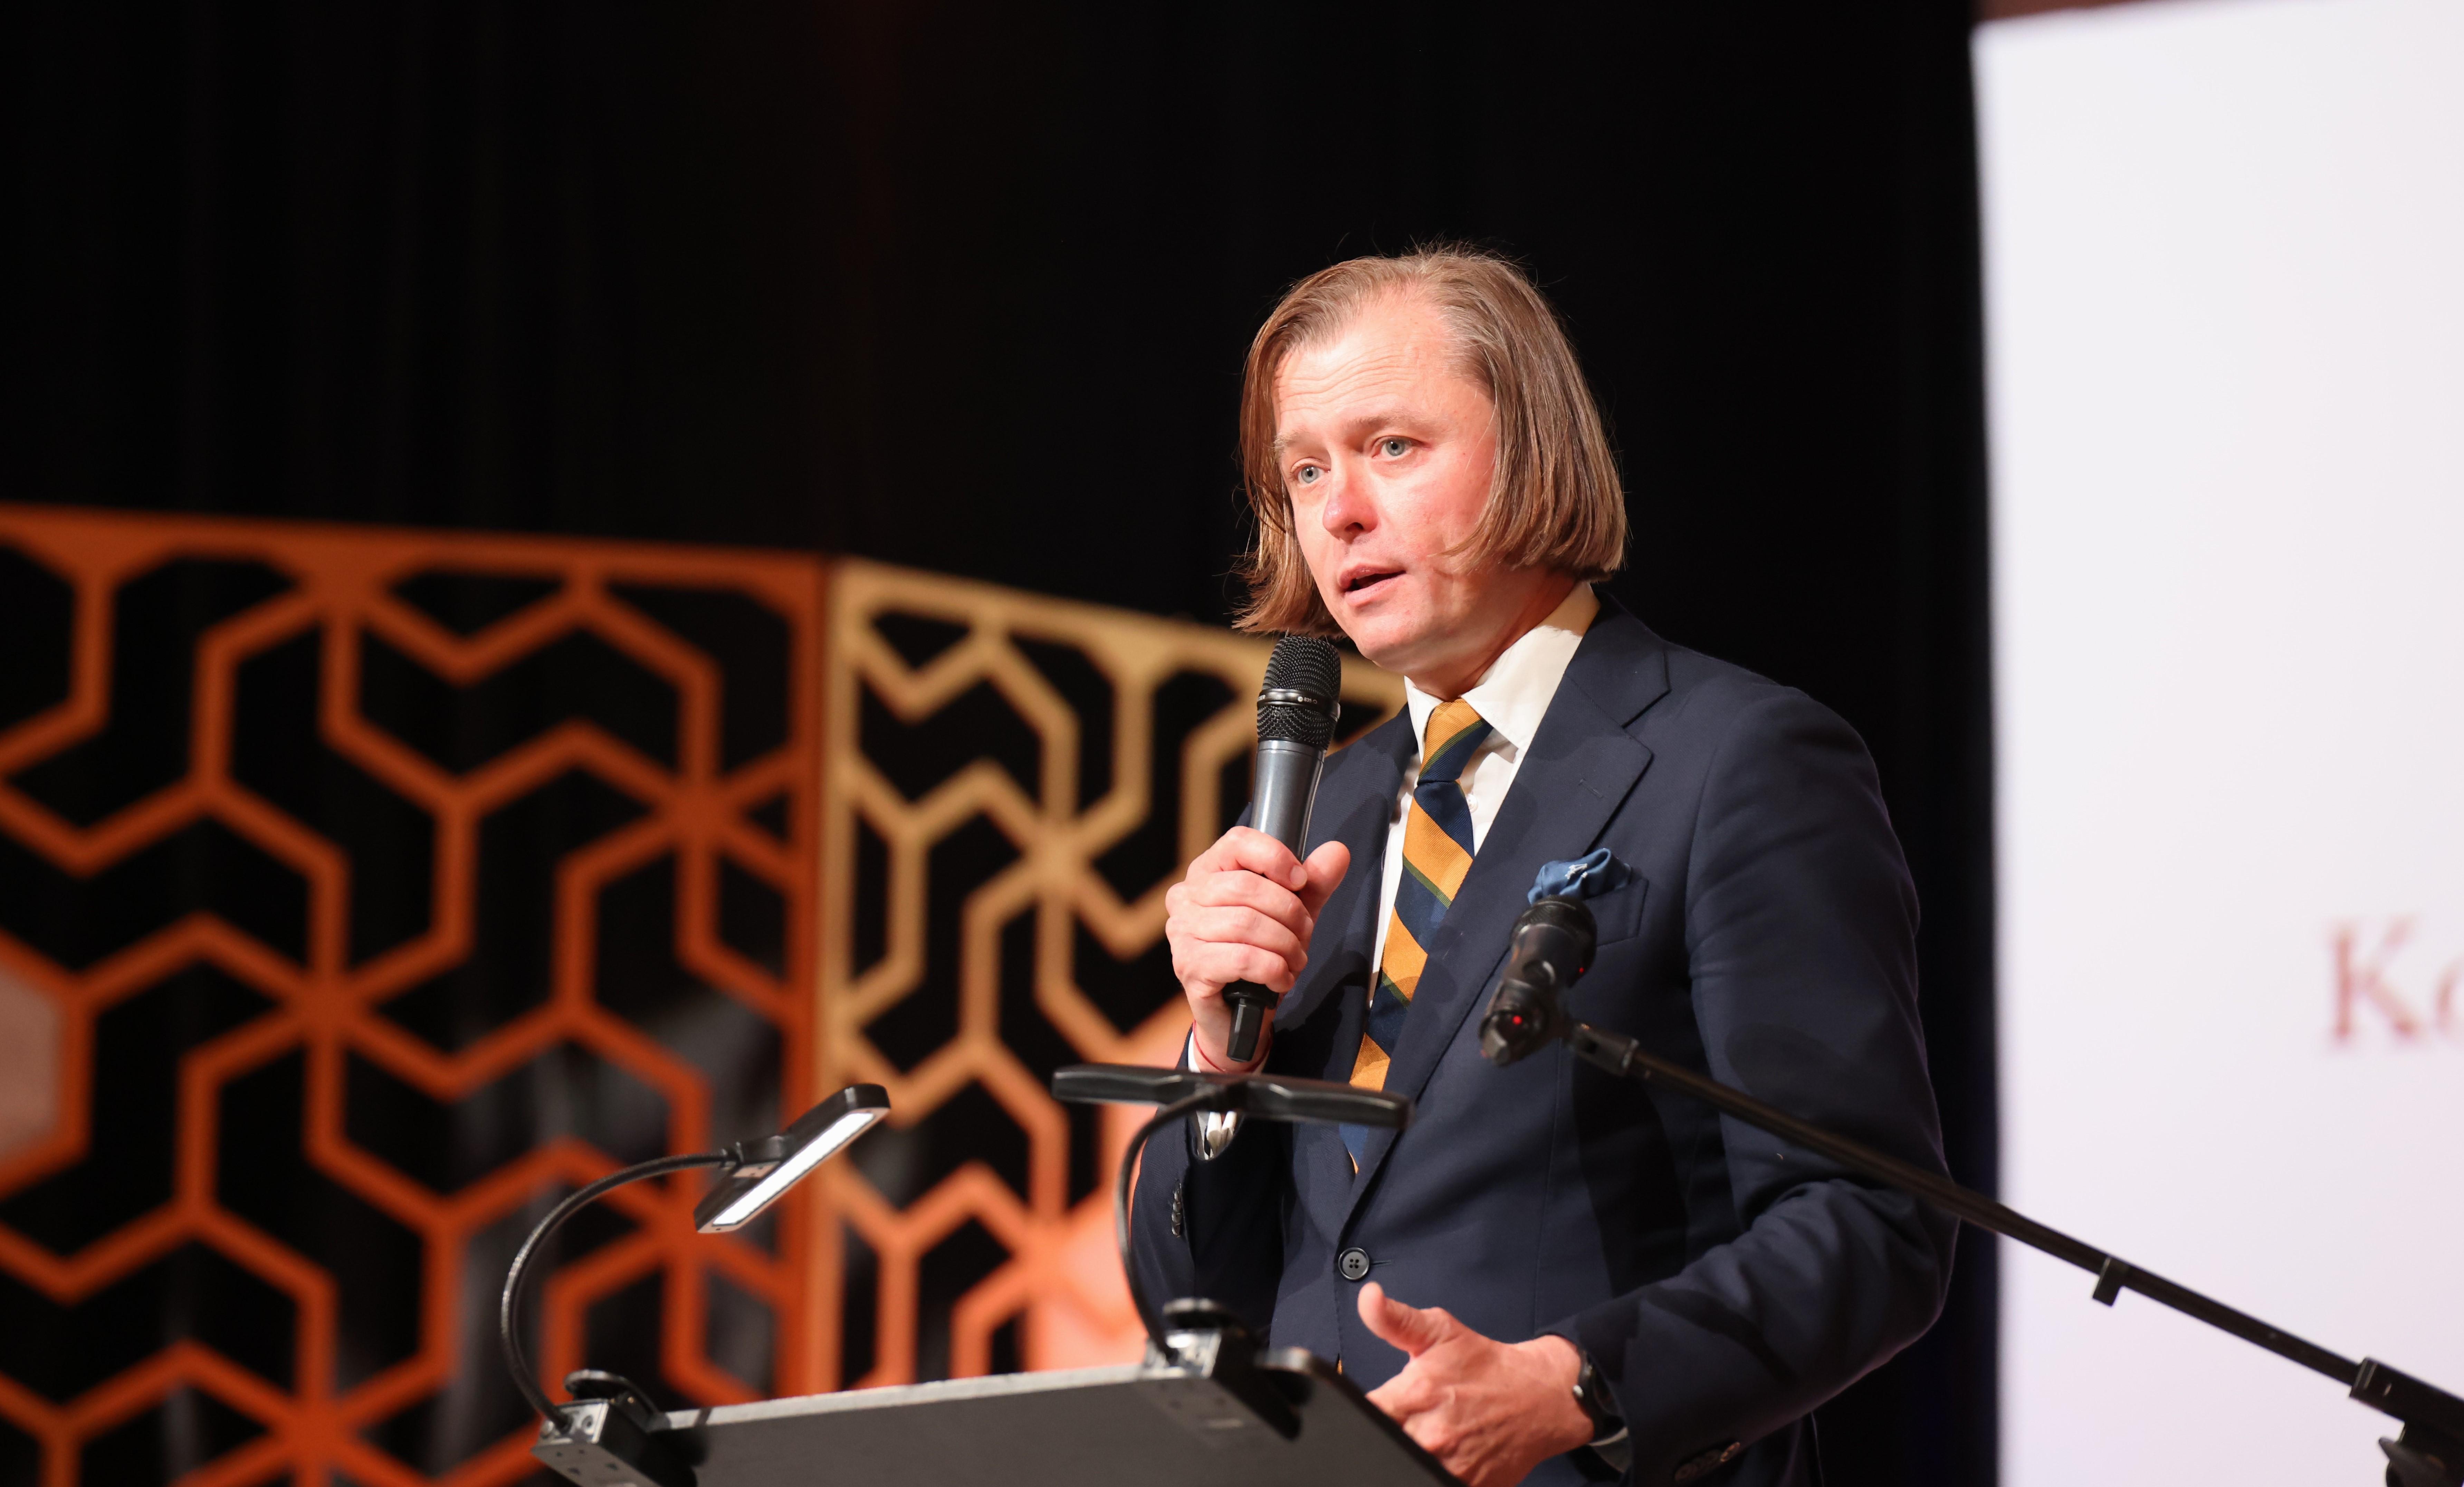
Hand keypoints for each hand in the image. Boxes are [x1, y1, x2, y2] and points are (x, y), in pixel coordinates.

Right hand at [1163, 827, 1348, 1068]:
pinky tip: (1280, 978)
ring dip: (1284, 945)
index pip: (1237, 842)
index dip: (1274, 857)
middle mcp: (1186, 897)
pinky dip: (1271, 968)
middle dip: (1288, 912)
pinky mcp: (1189, 967)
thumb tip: (1338, 851)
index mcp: (1207, 872)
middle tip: (1303, 934)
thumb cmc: (1260, 953)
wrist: (1240, 1014)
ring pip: (1245, 924)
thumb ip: (1315, 883)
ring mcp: (1182, 932)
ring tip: (1295, 960)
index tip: (1301, 880)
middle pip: (1245, 887)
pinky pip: (1240, 958)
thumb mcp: (1293, 914)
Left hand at [1359, 1282, 1594, 1486]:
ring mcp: (1450, 1467)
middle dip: (1383, 1434)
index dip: (1359, 1413)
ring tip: (1421, 1438)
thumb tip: (1368, 1298)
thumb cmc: (1486, 1365)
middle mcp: (1430, 1435)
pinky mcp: (1469, 1486)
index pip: (1362, 1414)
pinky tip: (1440, 1457)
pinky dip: (1429, 1472)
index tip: (1372, 1408)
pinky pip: (1433, 1483)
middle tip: (1402, 1421)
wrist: (1539, 1396)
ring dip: (1405, 1455)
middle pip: (1379, 1446)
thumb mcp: (1439, 1331)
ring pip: (1403, 1469)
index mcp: (1416, 1394)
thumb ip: (1393, 1319)